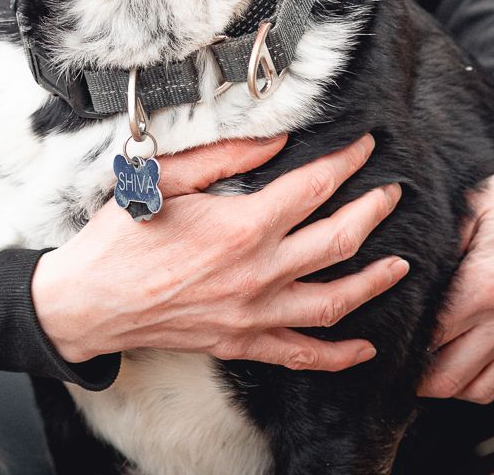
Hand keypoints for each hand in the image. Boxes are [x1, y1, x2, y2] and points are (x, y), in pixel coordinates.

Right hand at [31, 131, 407, 369]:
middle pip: (338, 240)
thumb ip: (226, 156)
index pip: (313, 187)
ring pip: (335, 300)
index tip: (365, 146)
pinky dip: (341, 355)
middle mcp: (259, 272)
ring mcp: (255, 314)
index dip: (345, 162)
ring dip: (375, 281)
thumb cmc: (124, 235)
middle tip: (392, 193)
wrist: (92, 300)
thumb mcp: (169, 178)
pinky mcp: (244, 344)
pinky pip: (304, 354)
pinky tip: (365, 347)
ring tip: (400, 264)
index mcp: (243, 225)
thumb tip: (275, 138)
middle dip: (373, 211)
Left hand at [419, 165, 493, 402]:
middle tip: (403, 369)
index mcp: (483, 287)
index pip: (431, 338)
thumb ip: (440, 241)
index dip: (403, 345)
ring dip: (455, 387)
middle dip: (421, 381)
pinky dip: (491, 383)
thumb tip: (403, 261)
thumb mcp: (473, 208)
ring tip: (435, 370)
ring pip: (483, 390)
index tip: (388, 343)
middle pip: (452, 378)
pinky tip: (474, 363)